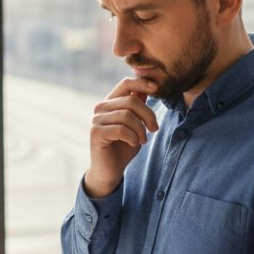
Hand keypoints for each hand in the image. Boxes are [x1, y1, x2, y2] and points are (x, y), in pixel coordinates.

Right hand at [84, 78, 160, 197]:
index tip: (157, 88)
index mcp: (111, 102)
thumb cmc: (124, 147)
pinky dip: (132, 137)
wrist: (110, 170)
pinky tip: (134, 144)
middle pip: (131, 100)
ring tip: (143, 140)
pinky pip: (121, 129)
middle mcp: (101, 107)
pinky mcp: (96, 132)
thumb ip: (139, 107)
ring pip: (127, 115)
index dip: (142, 82)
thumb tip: (149, 87)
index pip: (126, 83)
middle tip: (154, 129)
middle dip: (148, 115)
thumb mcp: (136, 125)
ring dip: (140, 129)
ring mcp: (97, 119)